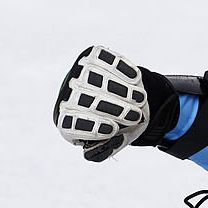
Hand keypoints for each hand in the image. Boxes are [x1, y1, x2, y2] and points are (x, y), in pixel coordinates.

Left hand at [53, 45, 149, 161]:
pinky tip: (135, 80)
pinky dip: (122, 69)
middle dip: (115, 109)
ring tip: (140, 100)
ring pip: (95, 78)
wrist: (133, 100)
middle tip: (135, 116)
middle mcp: (70, 93)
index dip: (90, 126)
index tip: (113, 128)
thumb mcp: (115, 140)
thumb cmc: (121, 123)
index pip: (70, 123)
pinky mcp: (94, 56)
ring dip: (122, 91)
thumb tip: (90, 152)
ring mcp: (80, 72)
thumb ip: (104, 150)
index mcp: (68, 119)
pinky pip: (105, 60)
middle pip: (85, 100)